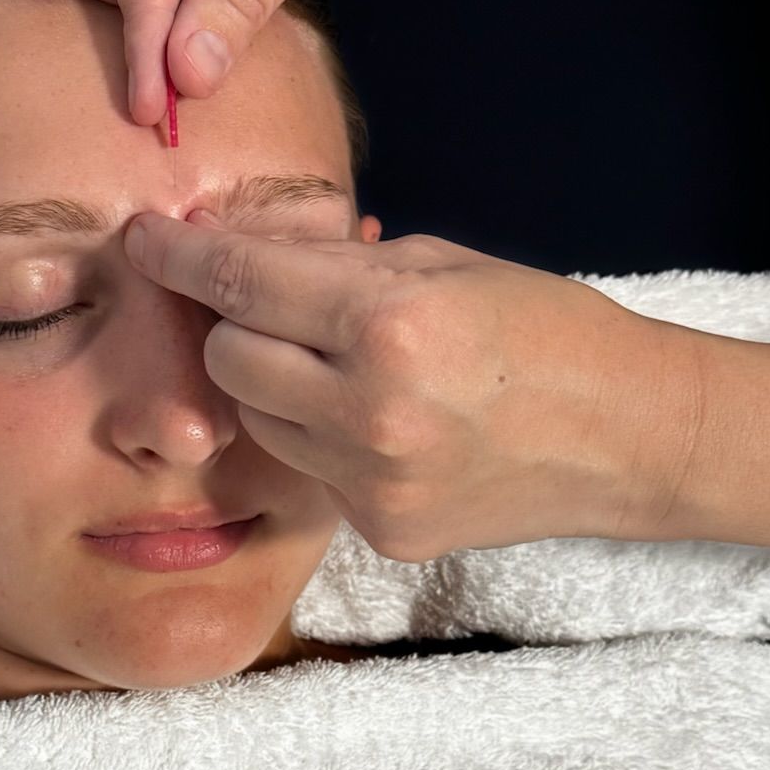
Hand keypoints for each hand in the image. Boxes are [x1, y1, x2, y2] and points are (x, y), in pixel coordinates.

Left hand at [122, 209, 703, 563]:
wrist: (628, 436)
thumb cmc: (544, 330)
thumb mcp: (441, 266)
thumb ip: (333, 267)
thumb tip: (238, 256)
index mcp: (388, 325)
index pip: (241, 285)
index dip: (179, 258)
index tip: (141, 240)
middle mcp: (368, 411)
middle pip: (227, 361)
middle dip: (237, 326)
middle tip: (276, 308)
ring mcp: (372, 482)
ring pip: (258, 421)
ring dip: (277, 385)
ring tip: (347, 367)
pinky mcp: (381, 529)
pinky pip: (309, 469)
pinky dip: (325, 437)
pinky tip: (389, 423)